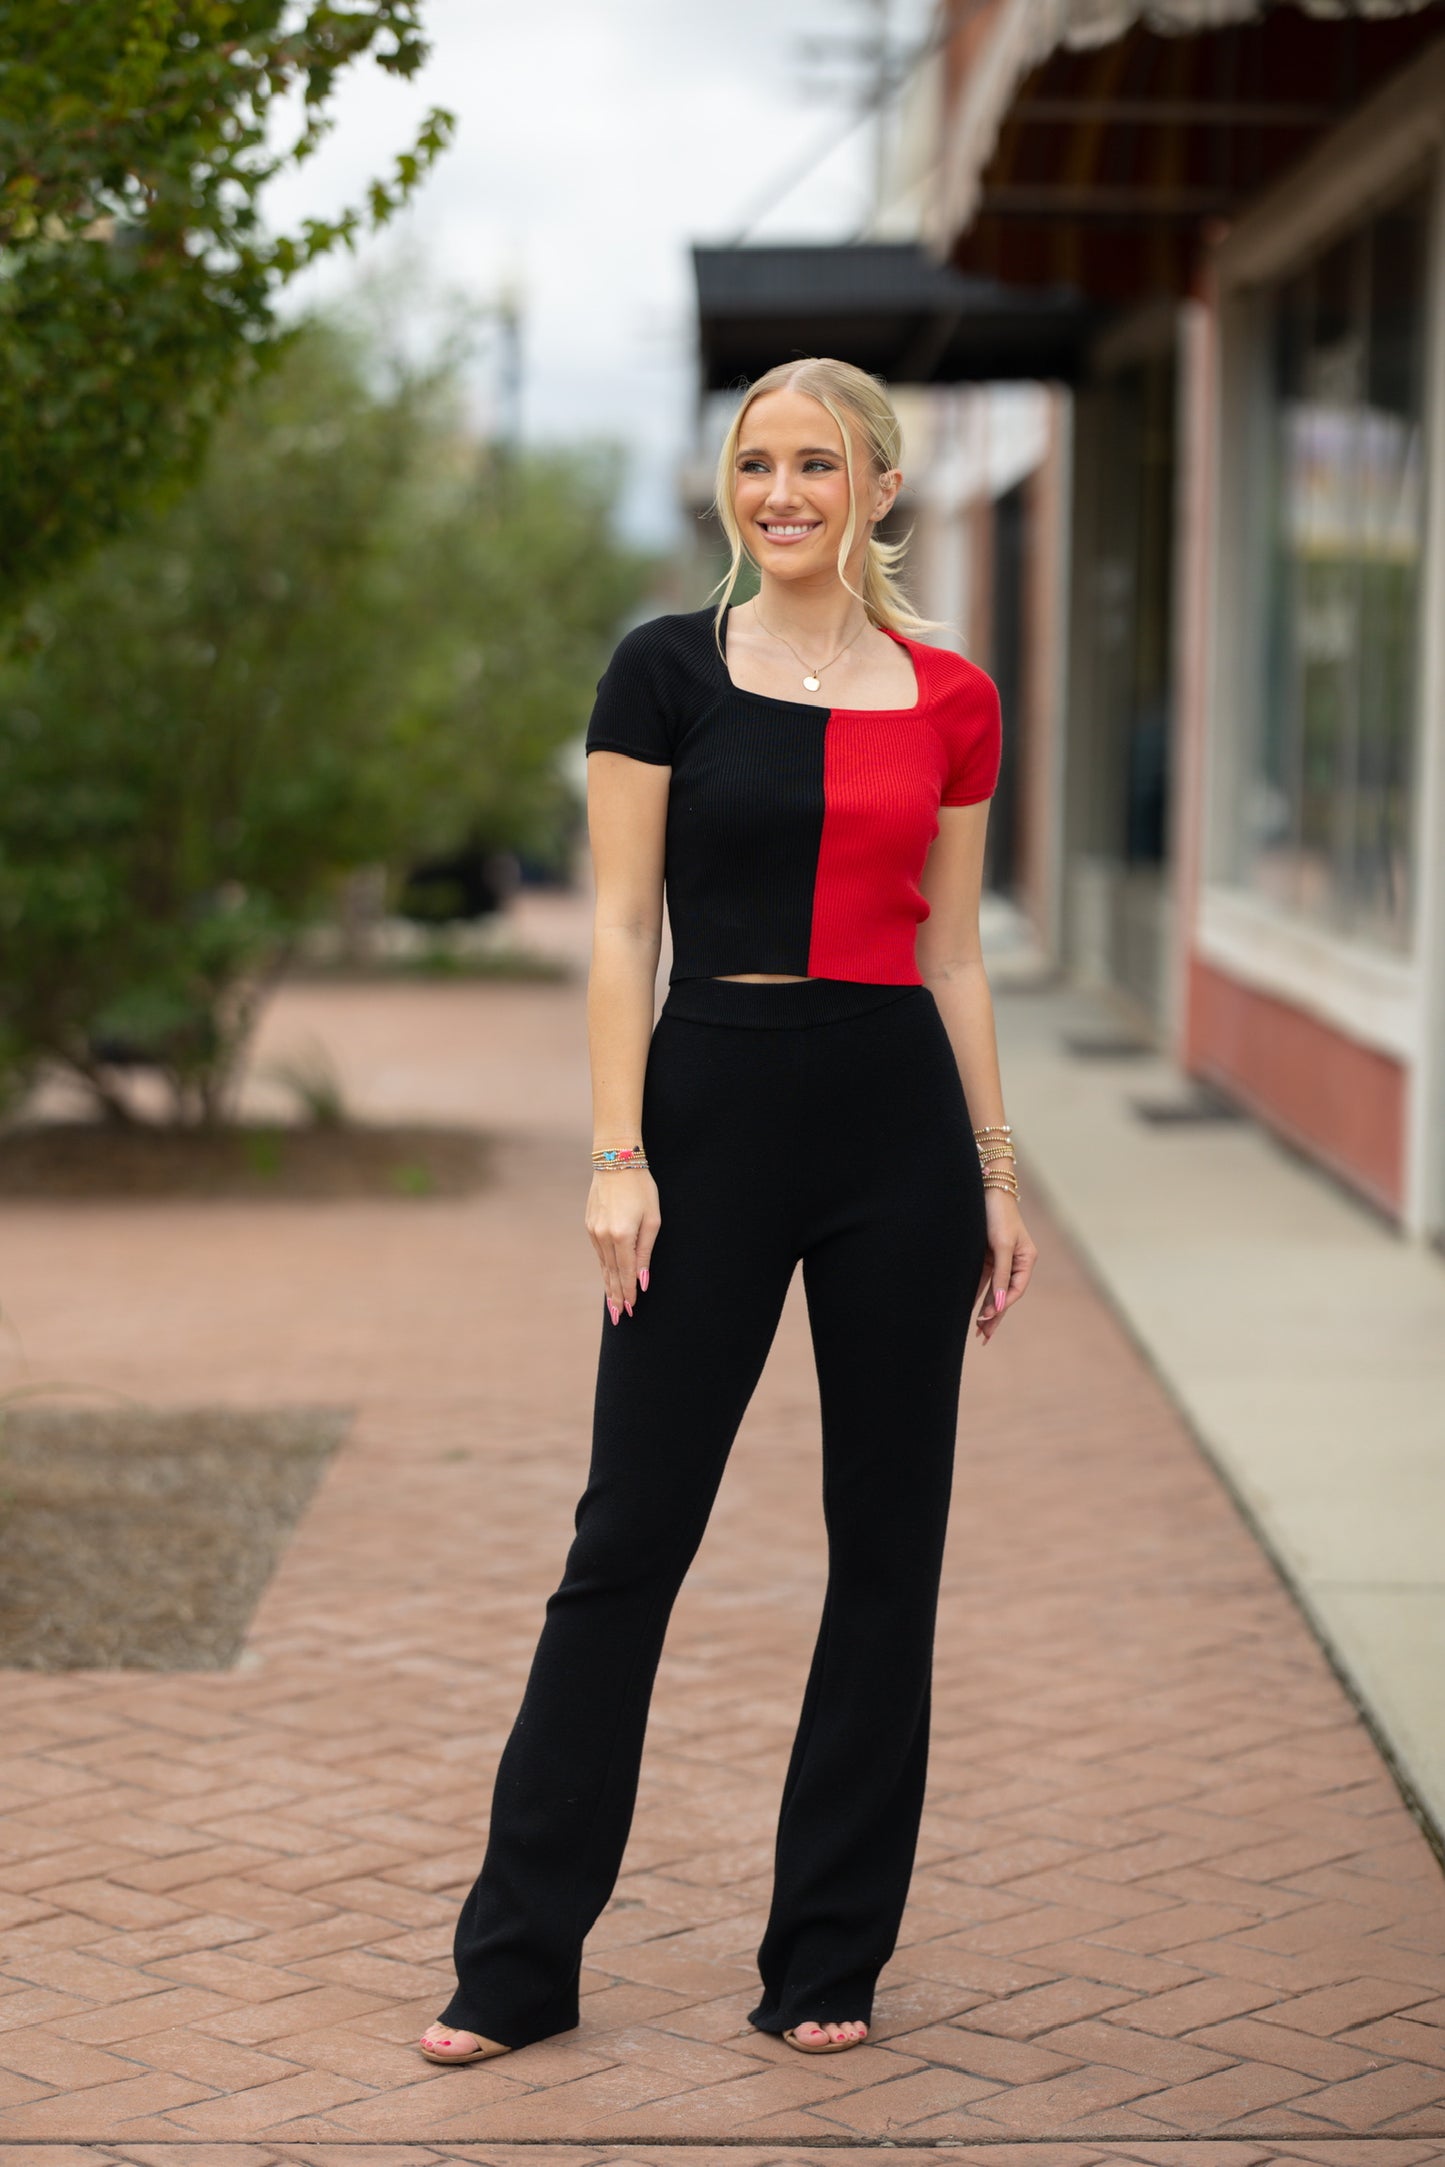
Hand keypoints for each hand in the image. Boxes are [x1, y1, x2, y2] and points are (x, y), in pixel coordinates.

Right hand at [585, 1168, 659, 1323]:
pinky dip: (603, 1268)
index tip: (630, 1311)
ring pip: (603, 1265)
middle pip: (611, 1274)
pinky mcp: (589, 1226)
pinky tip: (607, 1278)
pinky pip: (598, 1253)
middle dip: (616, 1297)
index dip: (629, 1293)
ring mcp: (593, 1231)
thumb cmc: (641, 1189)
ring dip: (608, 1285)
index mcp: (622, 1236)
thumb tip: (642, 1281)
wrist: (615, 1162)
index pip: (626, 1273)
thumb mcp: (652, 1220)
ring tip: (612, 1304)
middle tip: (618, 1318)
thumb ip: (645, 1252)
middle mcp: (604, 1237)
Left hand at [973, 1190, 1035, 1344]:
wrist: (986, 1189)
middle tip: (983, 1336)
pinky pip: (983, 1281)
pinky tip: (973, 1309)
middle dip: (994, 1315)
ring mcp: (1001, 1259)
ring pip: (993, 1290)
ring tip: (978, 1330)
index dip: (1002, 1305)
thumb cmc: (998, 1215)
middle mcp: (1016, 1261)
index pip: (1015, 1289)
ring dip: (986, 1309)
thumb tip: (998, 1304)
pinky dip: (978, 1295)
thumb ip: (1001, 1276)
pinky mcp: (988, 1256)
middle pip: (1005, 1294)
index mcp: (1027, 1259)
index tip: (987, 1318)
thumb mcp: (1002, 1246)